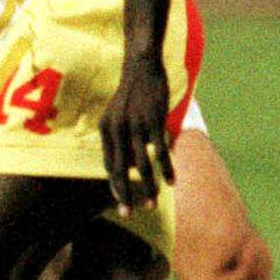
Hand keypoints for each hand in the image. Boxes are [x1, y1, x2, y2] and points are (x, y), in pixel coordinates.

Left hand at [101, 53, 171, 214]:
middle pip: (121, 170)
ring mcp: (136, 126)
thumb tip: (132, 164)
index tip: (122, 201)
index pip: (109, 165)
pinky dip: (166, 169)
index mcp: (106, 130)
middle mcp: (118, 130)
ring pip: (142, 165)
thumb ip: (121, 138)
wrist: (142, 67)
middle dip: (126, 194)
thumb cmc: (132, 93)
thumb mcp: (119, 114)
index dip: (116, 185)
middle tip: (129, 213)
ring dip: (147, 187)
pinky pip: (160, 152)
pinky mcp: (154, 122)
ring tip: (152, 203)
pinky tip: (172, 182)